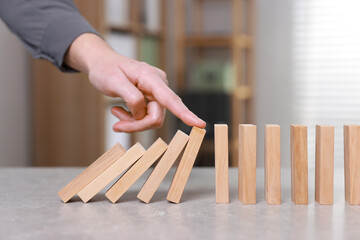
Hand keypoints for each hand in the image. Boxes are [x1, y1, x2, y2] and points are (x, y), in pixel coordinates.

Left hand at [64, 33, 205, 132]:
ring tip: (116, 111)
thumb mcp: (113, 82)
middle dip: (136, 124)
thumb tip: (143, 113)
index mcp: (151, 78)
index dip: (185, 113)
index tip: (200, 124)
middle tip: (116, 125)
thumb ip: (131, 97)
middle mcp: (158, 85)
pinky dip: (132, 118)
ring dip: (133, 121)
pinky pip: (146, 116)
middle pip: (156, 116)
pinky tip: (120, 110)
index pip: (170, 99)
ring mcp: (156, 93)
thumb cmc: (106, 69)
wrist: (102, 63)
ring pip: (151, 119)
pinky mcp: (152, 98)